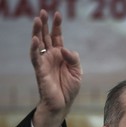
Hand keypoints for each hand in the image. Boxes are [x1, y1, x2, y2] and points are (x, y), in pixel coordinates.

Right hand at [31, 9, 81, 126]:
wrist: (63, 103)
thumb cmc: (70, 88)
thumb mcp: (78, 72)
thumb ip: (74, 59)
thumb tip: (65, 49)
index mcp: (61, 55)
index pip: (57, 37)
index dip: (57, 26)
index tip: (57, 14)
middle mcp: (52, 56)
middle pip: (46, 36)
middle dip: (44, 24)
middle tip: (43, 11)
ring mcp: (45, 62)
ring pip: (39, 44)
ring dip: (37, 32)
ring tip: (37, 19)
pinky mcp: (40, 70)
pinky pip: (35, 57)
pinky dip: (34, 48)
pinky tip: (35, 39)